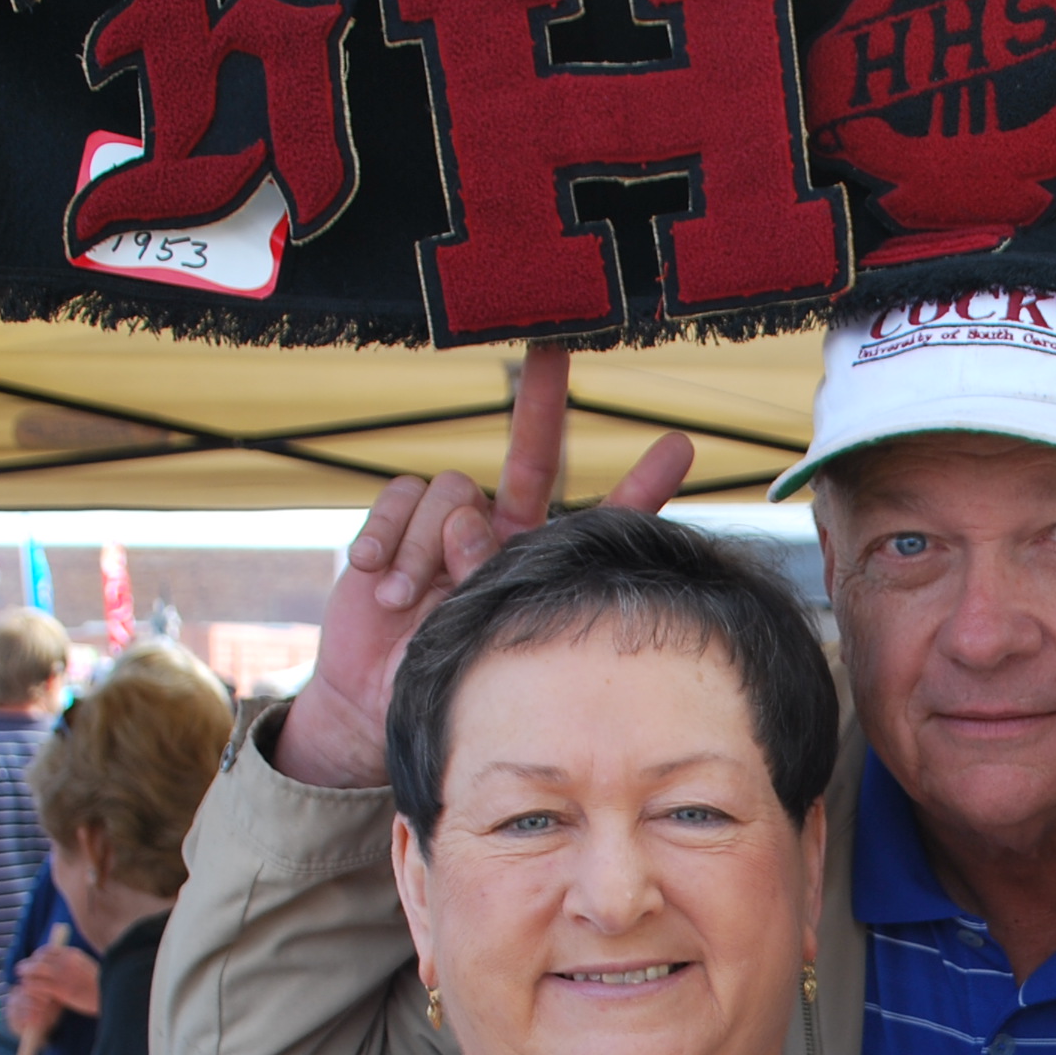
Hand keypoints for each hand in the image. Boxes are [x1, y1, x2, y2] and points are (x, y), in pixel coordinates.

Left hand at [18, 944, 101, 1019]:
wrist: (113, 997)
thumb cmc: (103, 987)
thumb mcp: (89, 969)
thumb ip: (75, 966)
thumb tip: (65, 968)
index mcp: (73, 954)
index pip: (48, 949)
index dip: (37, 955)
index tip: (34, 961)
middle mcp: (65, 961)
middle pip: (38, 957)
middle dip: (29, 963)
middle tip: (22, 970)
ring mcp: (61, 974)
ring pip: (34, 969)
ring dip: (26, 974)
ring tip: (22, 979)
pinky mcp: (58, 988)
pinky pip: (36, 985)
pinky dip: (30, 987)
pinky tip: (28, 990)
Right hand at [274, 347, 698, 788]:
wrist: (373, 702)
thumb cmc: (447, 681)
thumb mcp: (483, 643)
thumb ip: (487, 580)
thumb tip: (469, 523)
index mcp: (543, 565)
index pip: (603, 520)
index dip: (642, 487)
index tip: (682, 447)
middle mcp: (505, 533)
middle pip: (533, 455)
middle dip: (542, 404)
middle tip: (553, 352)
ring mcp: (452, 525)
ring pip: (454, 490)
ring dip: (426, 547)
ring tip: (410, 600)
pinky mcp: (401, 522)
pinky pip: (402, 495)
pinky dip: (387, 534)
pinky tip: (377, 576)